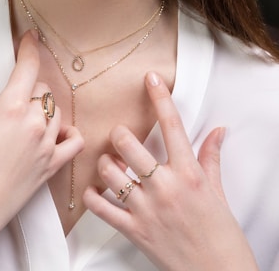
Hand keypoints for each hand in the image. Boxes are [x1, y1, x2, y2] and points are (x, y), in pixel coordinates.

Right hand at [0, 31, 83, 231]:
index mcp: (9, 111)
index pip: (27, 69)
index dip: (30, 49)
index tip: (31, 37)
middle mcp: (34, 125)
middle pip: (42, 90)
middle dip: (29, 87)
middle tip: (14, 97)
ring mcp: (47, 146)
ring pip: (57, 112)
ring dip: (45, 108)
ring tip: (26, 118)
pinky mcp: (53, 166)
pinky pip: (75, 141)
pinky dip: (69, 133)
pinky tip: (55, 134)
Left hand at [83, 72, 257, 270]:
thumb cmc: (219, 231)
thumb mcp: (217, 191)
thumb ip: (211, 157)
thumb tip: (218, 131)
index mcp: (189, 173)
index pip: (172, 126)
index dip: (160, 98)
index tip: (150, 78)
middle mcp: (165, 186)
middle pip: (128, 144)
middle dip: (119, 136)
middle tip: (120, 139)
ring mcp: (146, 208)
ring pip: (110, 173)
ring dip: (105, 165)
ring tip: (111, 166)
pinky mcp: (133, 229)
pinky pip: (100, 208)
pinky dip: (92, 197)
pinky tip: (96, 192)